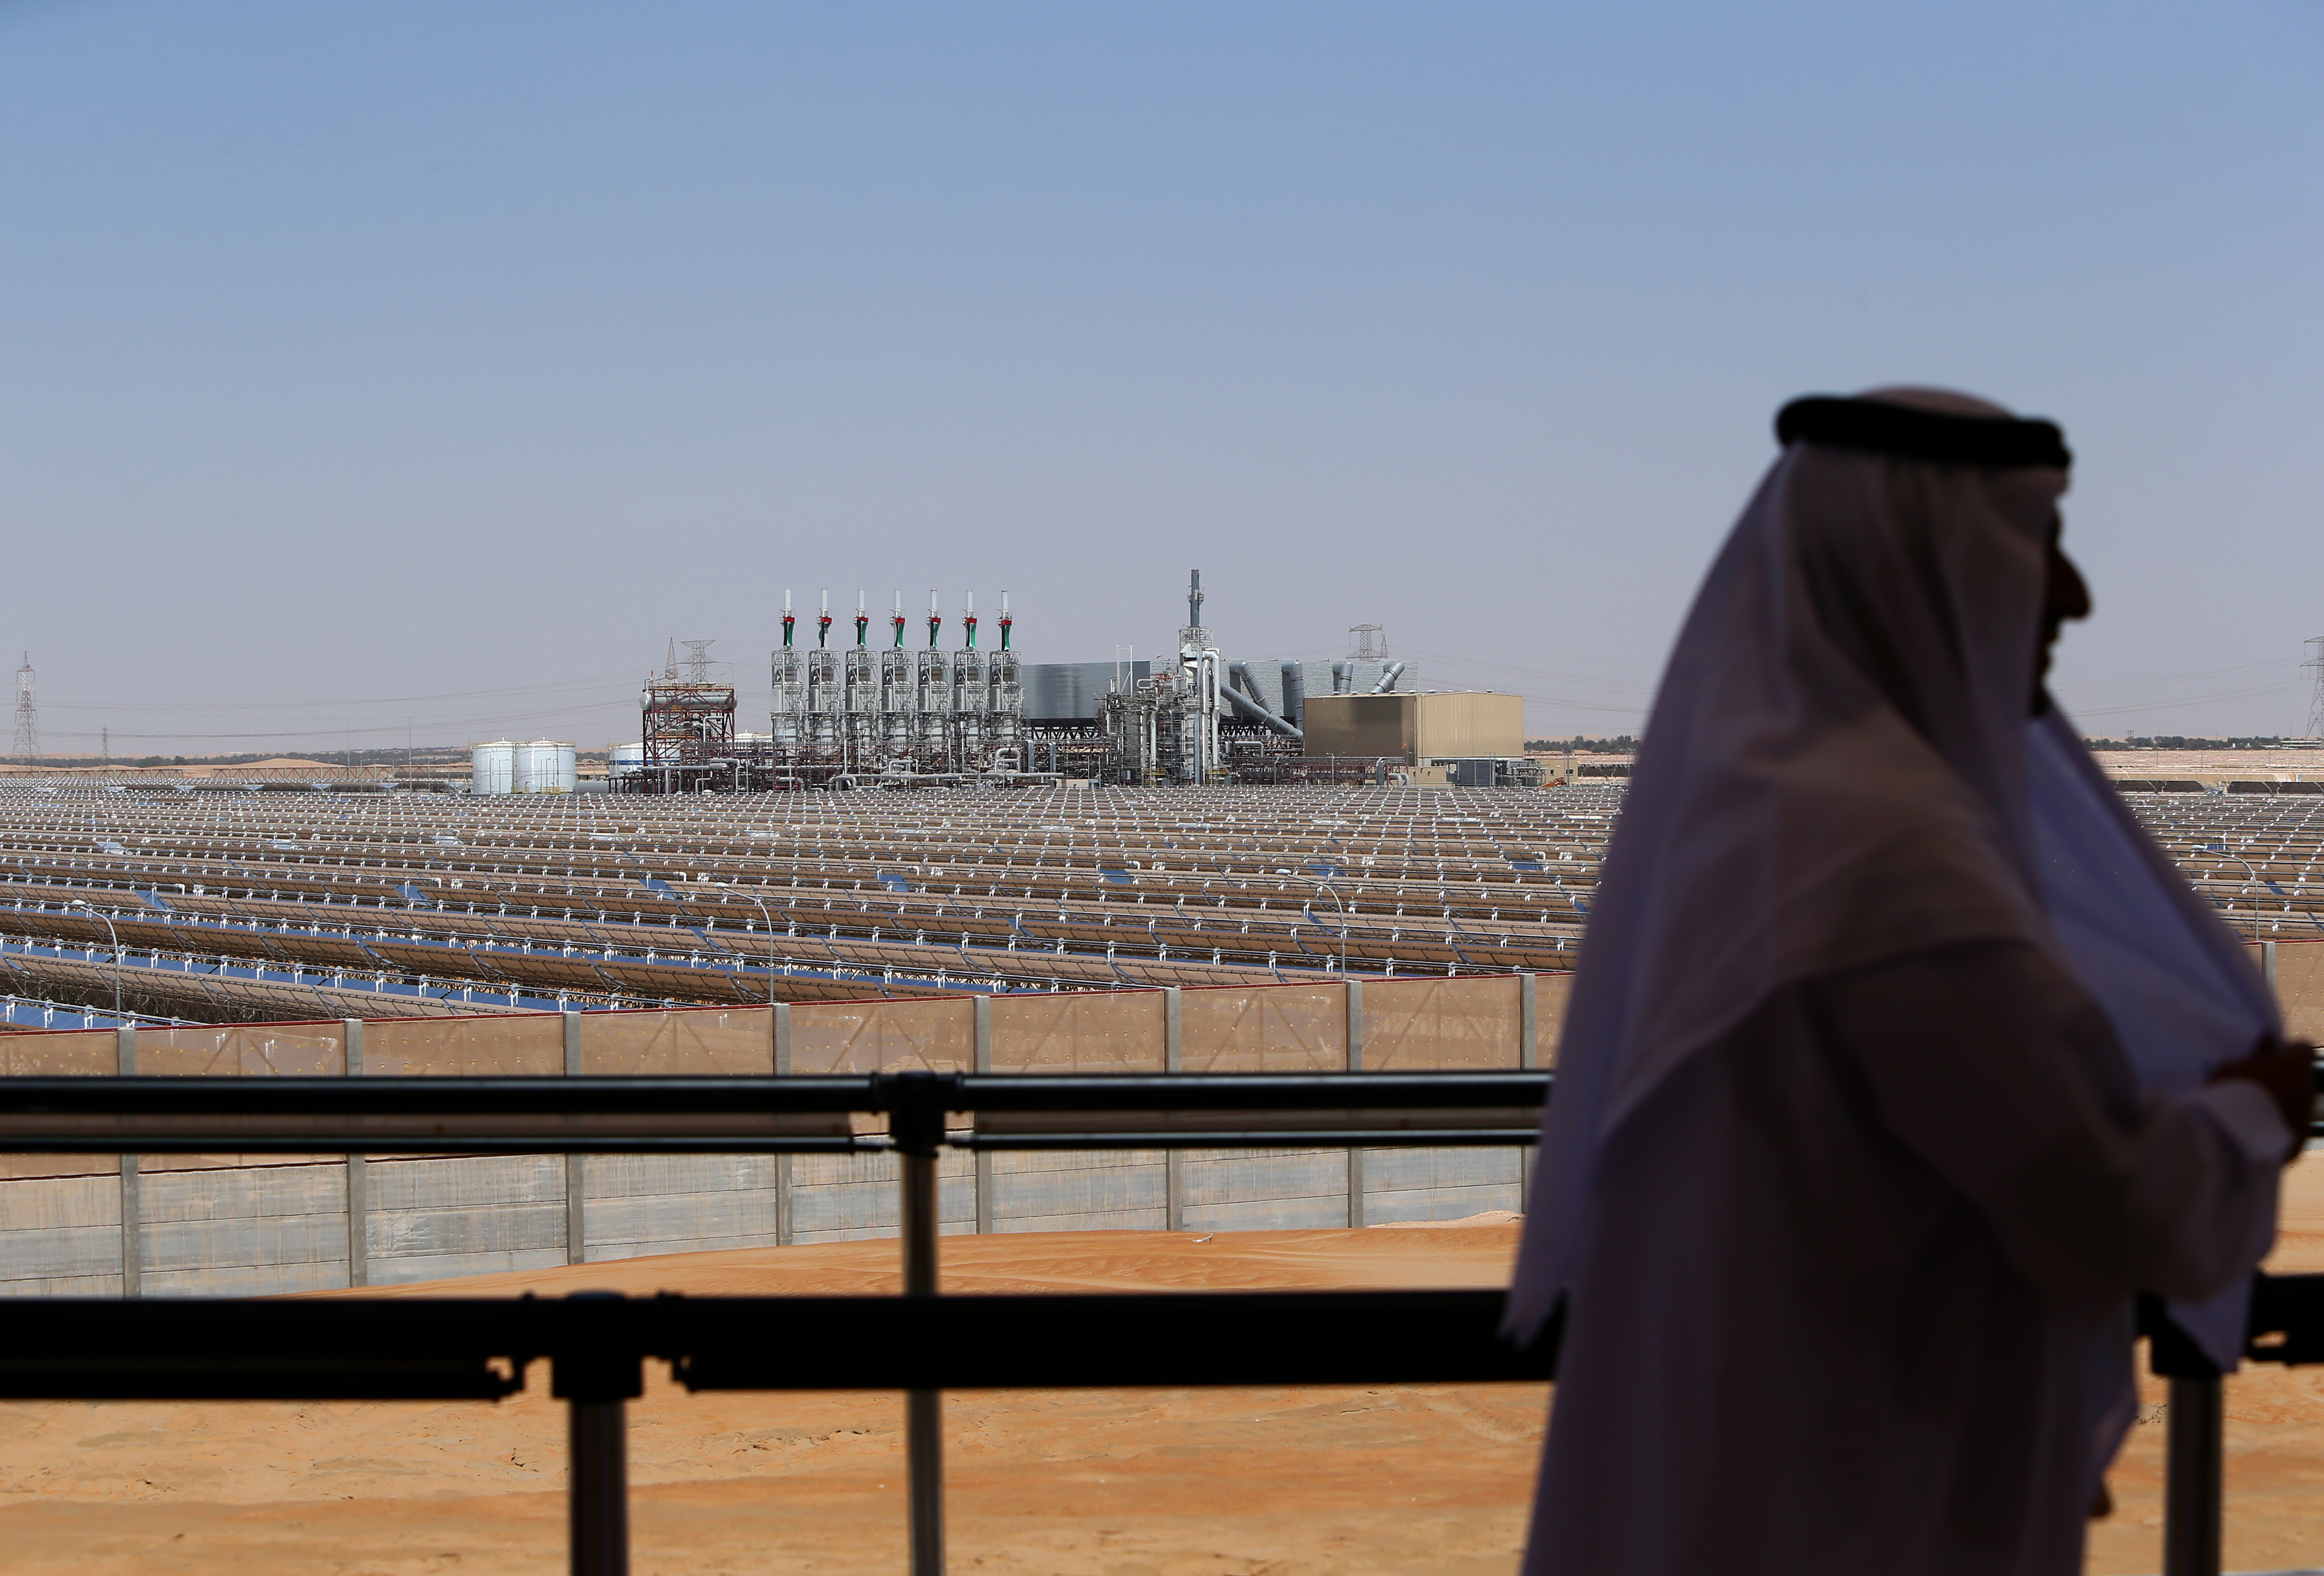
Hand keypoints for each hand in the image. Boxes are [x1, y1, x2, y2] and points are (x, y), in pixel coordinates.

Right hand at [2210, 1037, 2315, 1161]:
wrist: (2230, 1141)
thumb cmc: (2226, 1095)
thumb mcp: (2231, 1067)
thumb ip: (2255, 1053)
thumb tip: (2268, 1038)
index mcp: (2291, 1068)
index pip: (2303, 1049)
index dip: (2288, 1051)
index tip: (2270, 1058)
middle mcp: (2306, 1090)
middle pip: (2300, 1079)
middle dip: (2284, 1081)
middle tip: (2257, 1088)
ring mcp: (2306, 1118)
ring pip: (2298, 1104)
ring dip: (2283, 1104)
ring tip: (2256, 1114)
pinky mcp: (2300, 1141)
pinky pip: (2293, 1128)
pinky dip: (2281, 1127)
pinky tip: (2260, 1133)